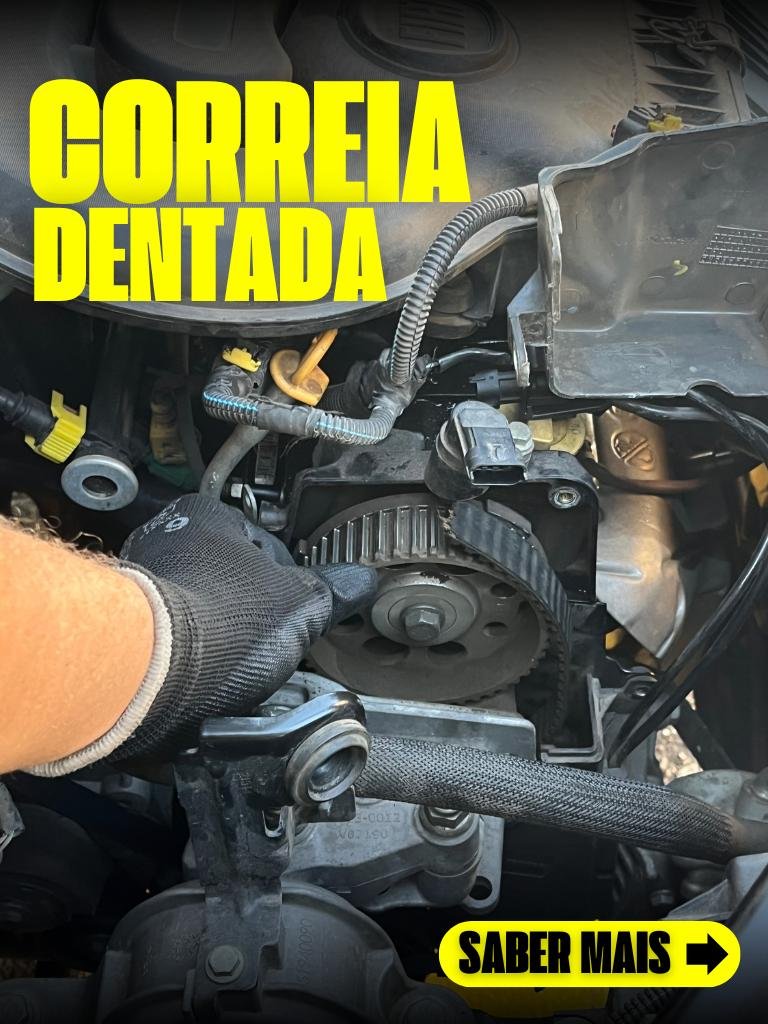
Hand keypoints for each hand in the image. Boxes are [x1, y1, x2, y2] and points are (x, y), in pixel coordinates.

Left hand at [116, 494, 376, 760]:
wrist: (153, 677)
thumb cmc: (222, 624)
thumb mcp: (303, 604)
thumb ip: (336, 590)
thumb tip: (360, 582)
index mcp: (207, 514)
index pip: (267, 544)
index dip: (291, 580)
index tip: (298, 605)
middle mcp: (163, 538)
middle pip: (229, 576)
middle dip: (251, 609)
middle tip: (269, 637)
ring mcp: (137, 582)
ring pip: (200, 608)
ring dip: (221, 633)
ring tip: (236, 661)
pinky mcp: (121, 628)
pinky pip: (171, 639)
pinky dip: (190, 655)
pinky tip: (206, 673)